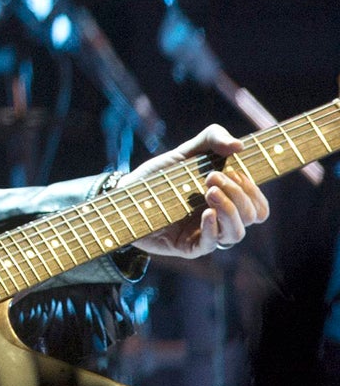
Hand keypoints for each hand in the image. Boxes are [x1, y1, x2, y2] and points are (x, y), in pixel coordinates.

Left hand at [126, 124, 269, 258]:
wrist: (127, 193)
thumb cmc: (160, 176)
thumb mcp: (186, 152)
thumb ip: (212, 139)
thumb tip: (240, 145)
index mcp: (228, 201)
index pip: (260, 206)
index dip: (253, 190)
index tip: (233, 171)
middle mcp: (222, 219)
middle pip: (252, 216)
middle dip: (238, 194)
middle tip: (211, 177)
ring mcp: (207, 234)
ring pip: (237, 233)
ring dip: (229, 210)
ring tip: (208, 191)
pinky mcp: (189, 246)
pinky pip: (211, 244)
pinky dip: (213, 228)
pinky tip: (206, 212)